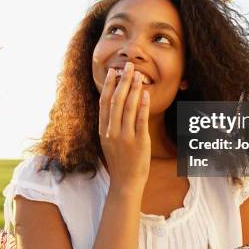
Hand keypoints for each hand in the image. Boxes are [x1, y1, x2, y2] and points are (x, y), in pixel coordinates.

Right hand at [98, 62, 150, 193]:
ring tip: (139, 75)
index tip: (112, 71)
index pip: (104, 102)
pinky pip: (141, 120)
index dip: (108, 85)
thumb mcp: (108, 141)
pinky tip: (145, 94)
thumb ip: (110, 124)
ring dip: (134, 89)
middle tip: (129, 66)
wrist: (125, 182)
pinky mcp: (139, 142)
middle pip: (116, 101)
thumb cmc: (119, 161)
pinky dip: (142, 105)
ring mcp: (125, 137)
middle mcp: (112, 132)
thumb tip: (114, 103)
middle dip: (123, 81)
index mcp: (103, 130)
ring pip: (128, 107)